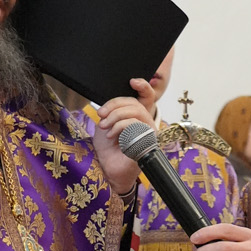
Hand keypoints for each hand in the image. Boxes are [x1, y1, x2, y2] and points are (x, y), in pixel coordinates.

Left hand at [93, 78, 157, 194]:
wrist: (107, 169)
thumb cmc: (107, 149)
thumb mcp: (107, 124)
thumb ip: (112, 111)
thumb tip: (112, 102)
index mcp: (138, 117)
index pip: (145, 97)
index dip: (143, 86)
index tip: (132, 81)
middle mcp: (146, 123)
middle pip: (135, 103)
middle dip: (115, 105)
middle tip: (101, 115)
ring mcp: (149, 133)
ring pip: (136, 111)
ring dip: (116, 116)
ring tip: (104, 126)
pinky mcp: (147, 142)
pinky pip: (135, 124)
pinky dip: (119, 127)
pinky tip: (112, 135)